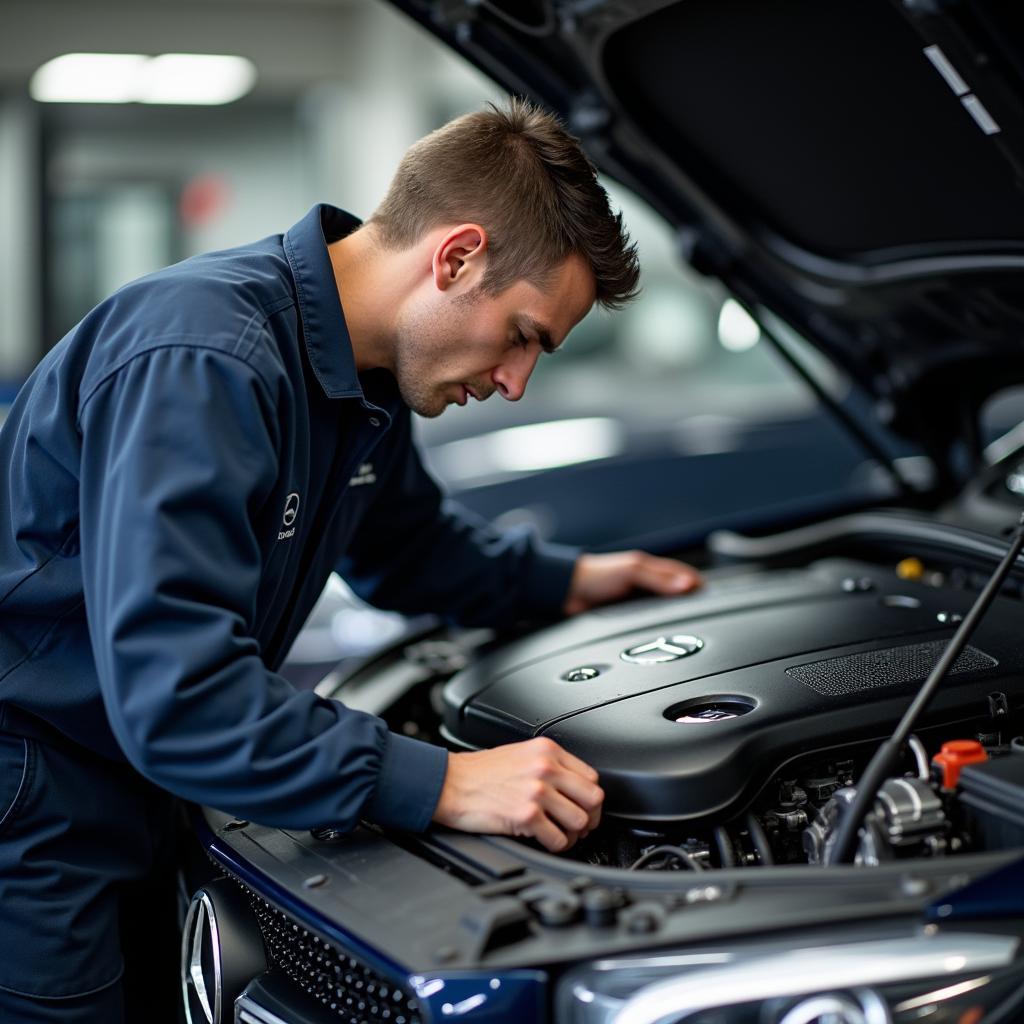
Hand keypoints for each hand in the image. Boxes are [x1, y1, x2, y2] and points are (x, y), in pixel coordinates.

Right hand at [432, 737, 602, 851]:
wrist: (449, 783)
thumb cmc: (478, 771)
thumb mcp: (519, 754)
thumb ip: (547, 764)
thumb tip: (571, 786)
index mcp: (546, 751)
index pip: (590, 776)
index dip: (589, 797)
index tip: (584, 806)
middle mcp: (545, 768)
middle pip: (593, 798)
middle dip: (590, 816)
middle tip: (579, 825)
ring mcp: (537, 792)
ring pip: (580, 821)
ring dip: (573, 834)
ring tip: (561, 835)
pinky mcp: (526, 816)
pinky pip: (559, 840)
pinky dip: (556, 845)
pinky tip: (546, 841)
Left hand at [563, 550, 701, 615]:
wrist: (565, 592)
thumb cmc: (594, 575)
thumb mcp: (631, 572)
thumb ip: (658, 579)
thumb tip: (687, 586)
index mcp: (647, 567)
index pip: (680, 573)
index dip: (696, 582)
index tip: (712, 593)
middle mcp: (643, 583)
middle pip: (674, 592)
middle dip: (689, 599)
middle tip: (708, 610)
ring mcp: (634, 600)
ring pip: (661, 608)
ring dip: (673, 614)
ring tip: (690, 624)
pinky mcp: (625, 616)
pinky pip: (647, 621)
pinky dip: (657, 625)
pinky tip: (662, 632)